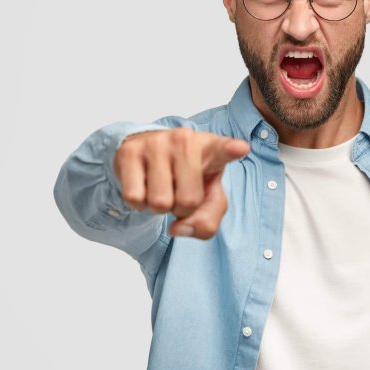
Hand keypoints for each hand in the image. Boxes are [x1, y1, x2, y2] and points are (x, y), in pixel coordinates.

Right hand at [113, 128, 249, 239]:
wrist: (149, 151)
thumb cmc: (187, 175)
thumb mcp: (207, 197)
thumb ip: (207, 221)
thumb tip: (178, 228)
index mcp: (212, 148)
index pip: (224, 149)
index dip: (231, 150)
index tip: (240, 149)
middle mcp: (185, 140)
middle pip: (187, 202)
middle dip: (182, 209)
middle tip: (179, 191)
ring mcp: (156, 143)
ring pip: (159, 203)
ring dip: (159, 207)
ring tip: (162, 187)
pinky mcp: (129, 151)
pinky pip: (134, 198)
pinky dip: (139, 204)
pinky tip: (144, 185)